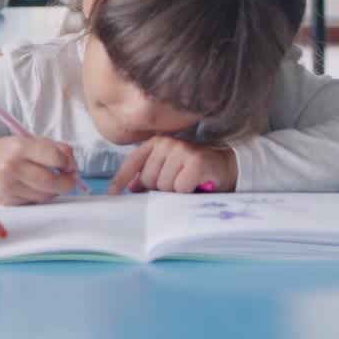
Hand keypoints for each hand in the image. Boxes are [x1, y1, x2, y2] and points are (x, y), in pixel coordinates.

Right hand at [0, 136, 79, 204]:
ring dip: (55, 191)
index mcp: (19, 147)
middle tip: (70, 180)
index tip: (70, 165)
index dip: (68, 163)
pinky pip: (33, 202)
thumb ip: (54, 148)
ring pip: (44, 195)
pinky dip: (40, 197)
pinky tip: (37, 189)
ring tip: (54, 183)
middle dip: (67, 183)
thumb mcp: (27, 141)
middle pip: (51, 181)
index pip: (54, 156)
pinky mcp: (7, 201)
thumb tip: (74, 165)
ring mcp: (9, 187)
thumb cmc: (6, 151)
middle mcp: (12, 167)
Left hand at [108, 136, 237, 194]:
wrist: (225, 166)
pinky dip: (187, 192)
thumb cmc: (193, 170)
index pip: (132, 162)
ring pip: (163, 186)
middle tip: (176, 183)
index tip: (113, 195)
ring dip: (174, 191)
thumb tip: (131, 187)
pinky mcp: (194, 162)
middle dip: (158, 188)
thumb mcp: (168, 168)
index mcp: (156, 143)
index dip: (120, 180)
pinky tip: (195, 184)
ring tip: (187, 183)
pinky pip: (179, 188)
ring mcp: (181, 151)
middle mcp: (166, 143)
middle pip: (147, 179)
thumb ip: (148, 174)